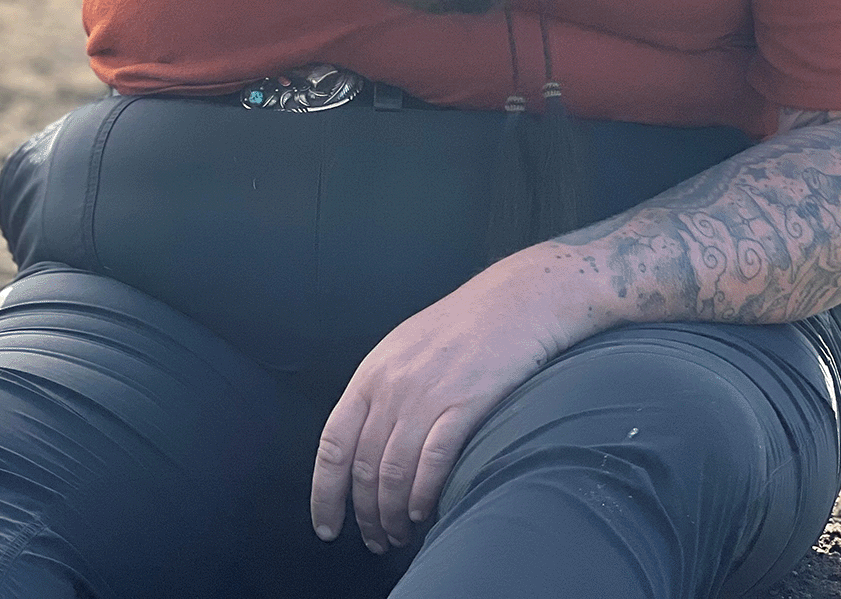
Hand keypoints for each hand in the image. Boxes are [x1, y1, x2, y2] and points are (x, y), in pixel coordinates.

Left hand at [308, 257, 587, 553]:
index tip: (326, 525)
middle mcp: (392, 386)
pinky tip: (423, 513)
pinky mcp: (466, 404)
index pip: (333, 444)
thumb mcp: (403, 351)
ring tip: (399, 534)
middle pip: (364, 467)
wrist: (515, 300)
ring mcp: (428, 395)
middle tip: (375, 540)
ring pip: (394, 471)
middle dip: (365, 514)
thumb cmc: (461, 328)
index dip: (325, 492)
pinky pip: (433, 461)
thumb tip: (365, 444)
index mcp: (370, 375)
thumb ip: (381, 393)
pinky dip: (423, 494)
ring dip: (393, 514)